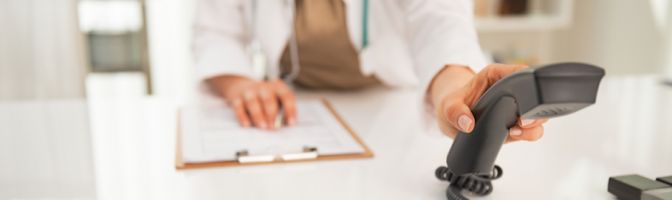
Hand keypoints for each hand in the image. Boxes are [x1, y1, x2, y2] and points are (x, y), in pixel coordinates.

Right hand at [207, 75, 296, 129]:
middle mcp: (263, 87)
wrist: (241, 86)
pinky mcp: (237, 98)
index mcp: (277, 87)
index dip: (290, 109)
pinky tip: (247, 124)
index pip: (286, 96)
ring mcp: (249, 92)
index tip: (291, 123)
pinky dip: (242, 116)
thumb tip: (286, 124)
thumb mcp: (276, 99)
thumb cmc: (264, 97)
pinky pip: (239, 107)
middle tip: (274, 127)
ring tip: (263, 126)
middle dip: (272, 114)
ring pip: (253, 102)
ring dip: (258, 115)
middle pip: (268, 99)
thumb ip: (282, 110)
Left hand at [430, 64, 548, 142]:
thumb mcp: (449, 105)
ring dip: (533, 125)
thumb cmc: (453, 103)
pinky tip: (515, 135)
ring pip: (538, 115)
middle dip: (535, 110)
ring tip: (516, 131)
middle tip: (522, 122)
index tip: (524, 101)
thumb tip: (467, 124)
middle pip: (535, 96)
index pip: (520, 72)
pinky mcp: (515, 124)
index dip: (528, 84)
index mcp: (497, 76)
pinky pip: (531, 130)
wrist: (452, 117)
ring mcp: (515, 109)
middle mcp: (510, 91)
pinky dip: (529, 134)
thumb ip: (455, 112)